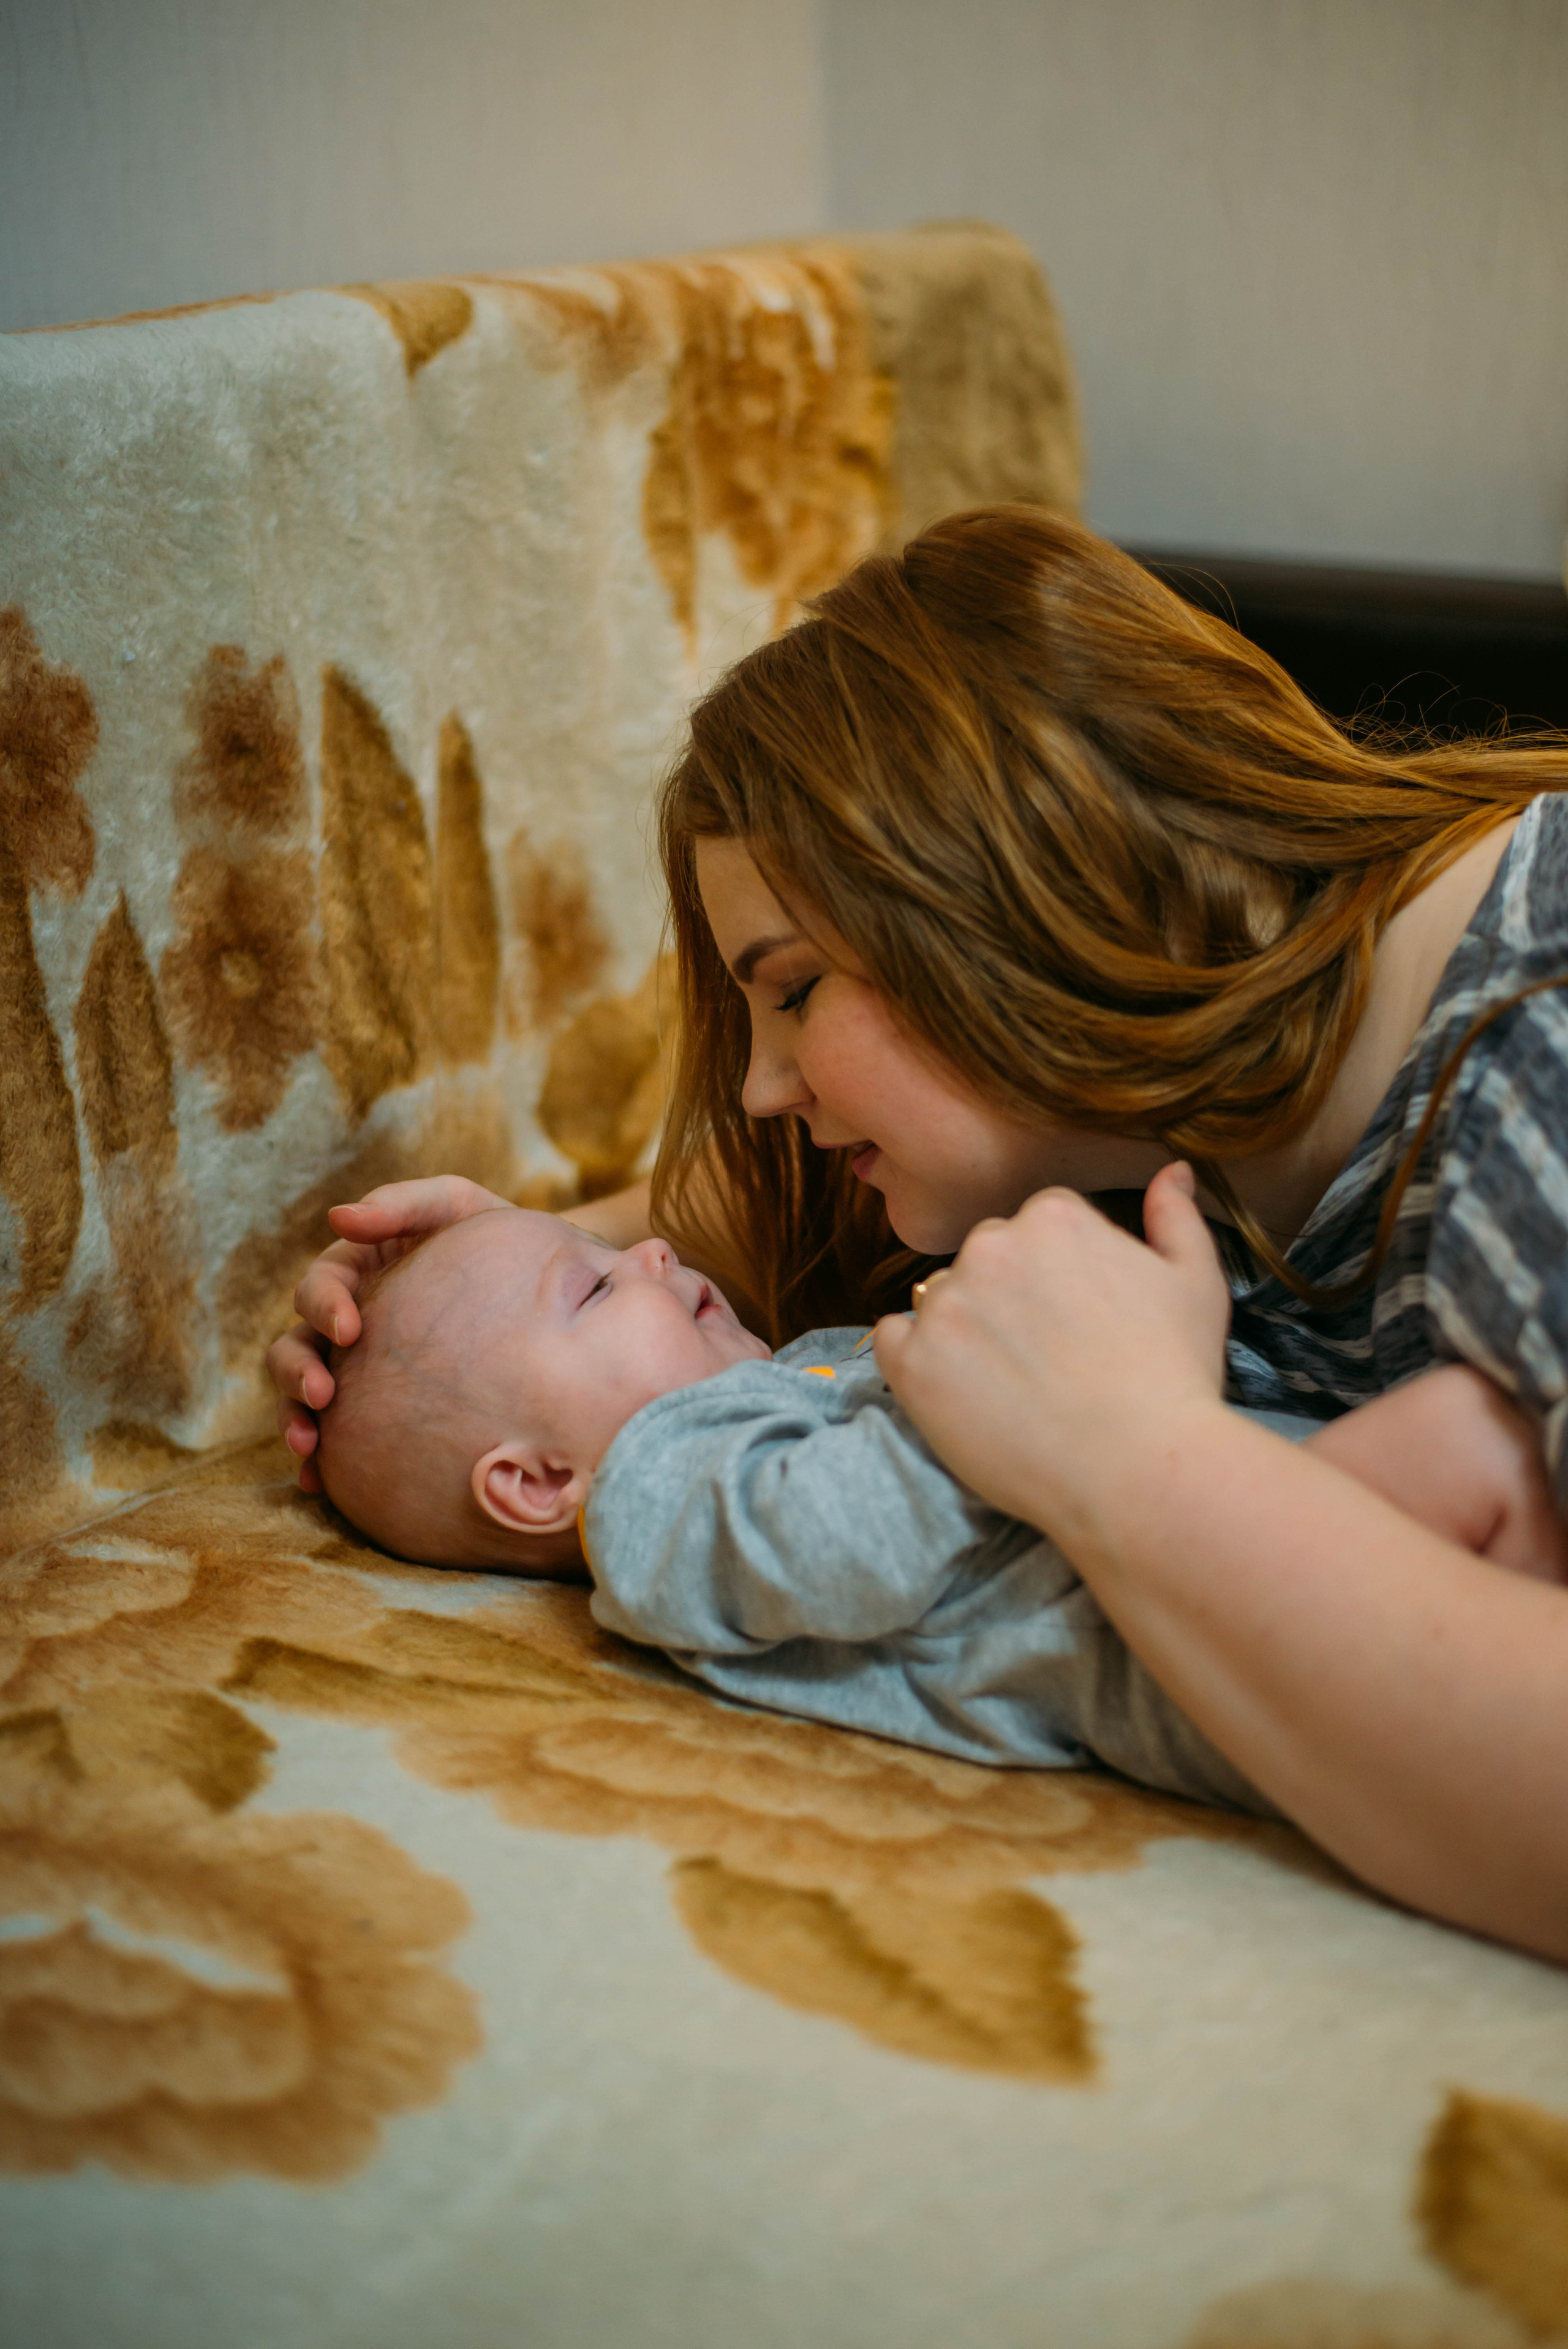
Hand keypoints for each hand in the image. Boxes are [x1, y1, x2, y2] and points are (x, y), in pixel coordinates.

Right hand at [268, 1175, 511, 1484]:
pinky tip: (319, 1481)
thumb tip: (340, 1216)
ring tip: (308, 1447)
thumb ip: (402, 1204)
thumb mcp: (455, 1206)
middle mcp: (346, 1322)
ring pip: (303, 1394)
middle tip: (321, 1395)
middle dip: (298, 1373)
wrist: (546, 1284)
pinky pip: (336, 1435)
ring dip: (295, 1418)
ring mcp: (357, 1368)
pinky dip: (319, 1457)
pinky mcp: (375, 1407)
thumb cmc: (492, 1237)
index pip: (320, 1288)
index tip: (348, 1329)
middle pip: (296, 1346)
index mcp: (355, 1271)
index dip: (324, 1307)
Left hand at [872, 1162, 1231, 1540]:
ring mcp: (945, 1305)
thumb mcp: (1196, 1283)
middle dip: (1010, 1295)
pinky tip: (962, 1391)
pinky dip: (918, 1359)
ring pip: (943, 1298)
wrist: (1138, 1470)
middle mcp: (990, 1247)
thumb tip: (1171, 1170)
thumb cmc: (1173, 1377)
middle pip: (988, 1256)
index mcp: (1053, 1218)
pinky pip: (893, 1339)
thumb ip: (1175, 1216)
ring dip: (968, 1328)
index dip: (1060, 1273)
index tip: (1078, 1317)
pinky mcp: (912, 1363)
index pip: (1039, 1224)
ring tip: (1014, 1382)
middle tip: (1049, 1354)